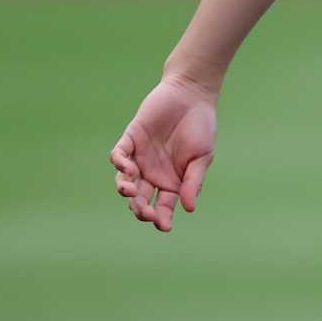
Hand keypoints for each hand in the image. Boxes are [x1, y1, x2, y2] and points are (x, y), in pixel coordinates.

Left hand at [109, 75, 216, 231]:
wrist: (192, 94)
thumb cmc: (201, 126)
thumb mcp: (202, 157)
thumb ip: (193, 181)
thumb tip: (188, 208)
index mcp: (172, 181)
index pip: (163, 206)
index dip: (161, 219)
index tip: (163, 226)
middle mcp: (153, 173)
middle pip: (141, 200)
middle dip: (141, 210)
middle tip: (146, 213)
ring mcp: (140, 158)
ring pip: (125, 182)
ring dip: (126, 191)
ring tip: (131, 192)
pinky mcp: (130, 139)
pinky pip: (118, 156)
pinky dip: (120, 164)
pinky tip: (128, 169)